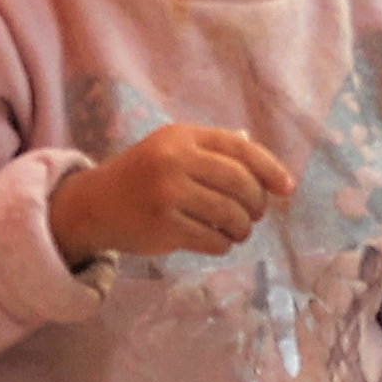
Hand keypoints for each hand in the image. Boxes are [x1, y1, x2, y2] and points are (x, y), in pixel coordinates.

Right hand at [49, 122, 290, 268]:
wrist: (93, 205)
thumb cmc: (143, 176)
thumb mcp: (173, 150)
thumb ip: (215, 153)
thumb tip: (267, 170)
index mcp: (183, 136)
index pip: (240, 148)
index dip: (270, 169)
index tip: (287, 188)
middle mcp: (175, 161)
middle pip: (240, 183)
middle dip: (257, 203)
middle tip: (257, 214)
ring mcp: (168, 194)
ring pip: (230, 214)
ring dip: (243, 228)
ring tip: (239, 231)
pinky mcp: (163, 226)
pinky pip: (212, 239)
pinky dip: (224, 244)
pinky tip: (219, 241)